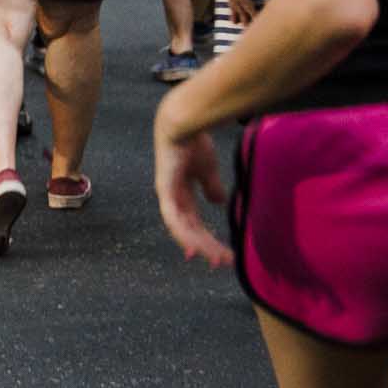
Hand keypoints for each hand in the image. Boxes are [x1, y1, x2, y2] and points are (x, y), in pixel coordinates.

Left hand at [153, 96, 234, 268]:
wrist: (183, 123)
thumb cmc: (193, 142)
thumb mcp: (208, 169)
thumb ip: (211, 186)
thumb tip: (218, 202)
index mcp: (181, 193)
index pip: (193, 222)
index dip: (204, 238)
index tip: (218, 254)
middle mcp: (172, 197)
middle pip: (189, 229)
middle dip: (206, 246)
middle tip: (222, 263)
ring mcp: (167, 195)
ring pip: (182, 228)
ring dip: (199, 244)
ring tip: (215, 259)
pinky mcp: (166, 190)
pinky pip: (174, 218)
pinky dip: (184, 233)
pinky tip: (194, 246)